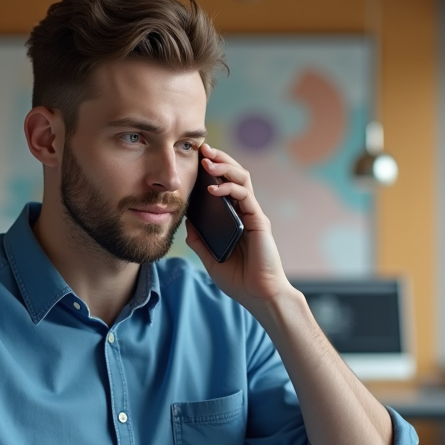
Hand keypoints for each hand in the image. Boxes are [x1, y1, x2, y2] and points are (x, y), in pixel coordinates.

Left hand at [184, 143, 290, 308]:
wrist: (259, 296)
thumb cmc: (239, 280)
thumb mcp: (211, 258)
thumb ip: (199, 240)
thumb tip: (185, 222)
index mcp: (234, 219)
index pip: (223, 186)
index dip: (211, 171)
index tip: (194, 159)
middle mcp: (245, 212)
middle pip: (233, 176)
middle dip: (218, 160)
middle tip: (201, 149)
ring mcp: (253, 214)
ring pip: (242, 179)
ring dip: (224, 166)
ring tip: (207, 159)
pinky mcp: (259, 221)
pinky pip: (245, 196)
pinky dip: (229, 188)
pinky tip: (213, 188)